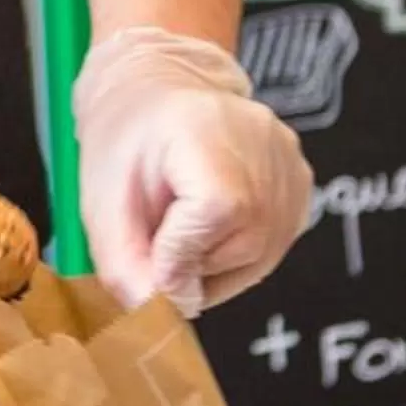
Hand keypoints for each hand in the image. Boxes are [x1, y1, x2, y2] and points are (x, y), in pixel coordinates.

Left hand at [72, 27, 311, 317]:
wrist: (157, 93)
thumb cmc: (126, 140)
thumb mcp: (102, 201)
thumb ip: (125, 265)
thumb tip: (158, 313)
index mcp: (211, 133)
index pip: (215, 215)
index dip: (178, 253)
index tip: (149, 252)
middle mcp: (266, 148)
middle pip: (239, 250)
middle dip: (190, 265)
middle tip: (158, 234)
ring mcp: (292, 169)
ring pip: (257, 261)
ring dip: (211, 265)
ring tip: (181, 223)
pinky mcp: (303, 188)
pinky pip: (270, 250)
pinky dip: (233, 254)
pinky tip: (209, 223)